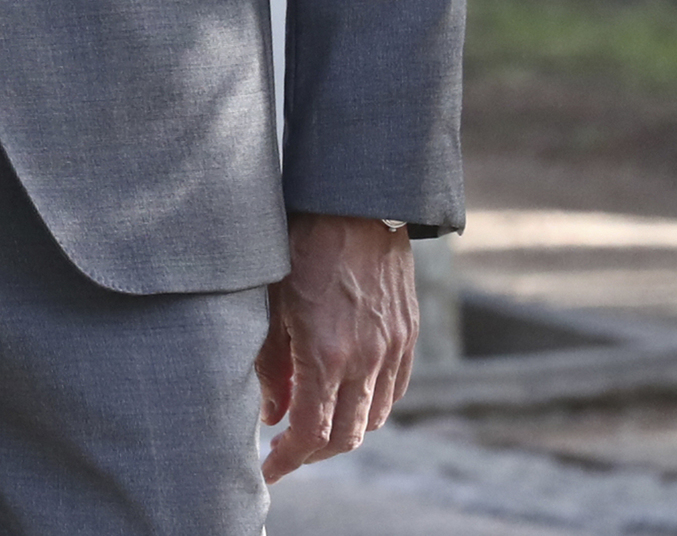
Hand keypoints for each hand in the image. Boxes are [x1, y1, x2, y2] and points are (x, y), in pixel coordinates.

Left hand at [257, 213, 418, 480]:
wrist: (352, 208)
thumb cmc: (297, 249)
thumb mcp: (269, 305)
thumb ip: (270, 365)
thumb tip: (272, 413)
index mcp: (325, 354)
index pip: (310, 433)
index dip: (289, 459)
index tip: (268, 468)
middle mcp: (365, 360)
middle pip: (345, 437)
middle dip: (313, 453)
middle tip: (287, 452)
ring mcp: (392, 350)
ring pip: (372, 418)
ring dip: (343, 431)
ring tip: (312, 425)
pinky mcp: (408, 336)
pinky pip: (393, 392)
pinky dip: (369, 407)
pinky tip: (346, 398)